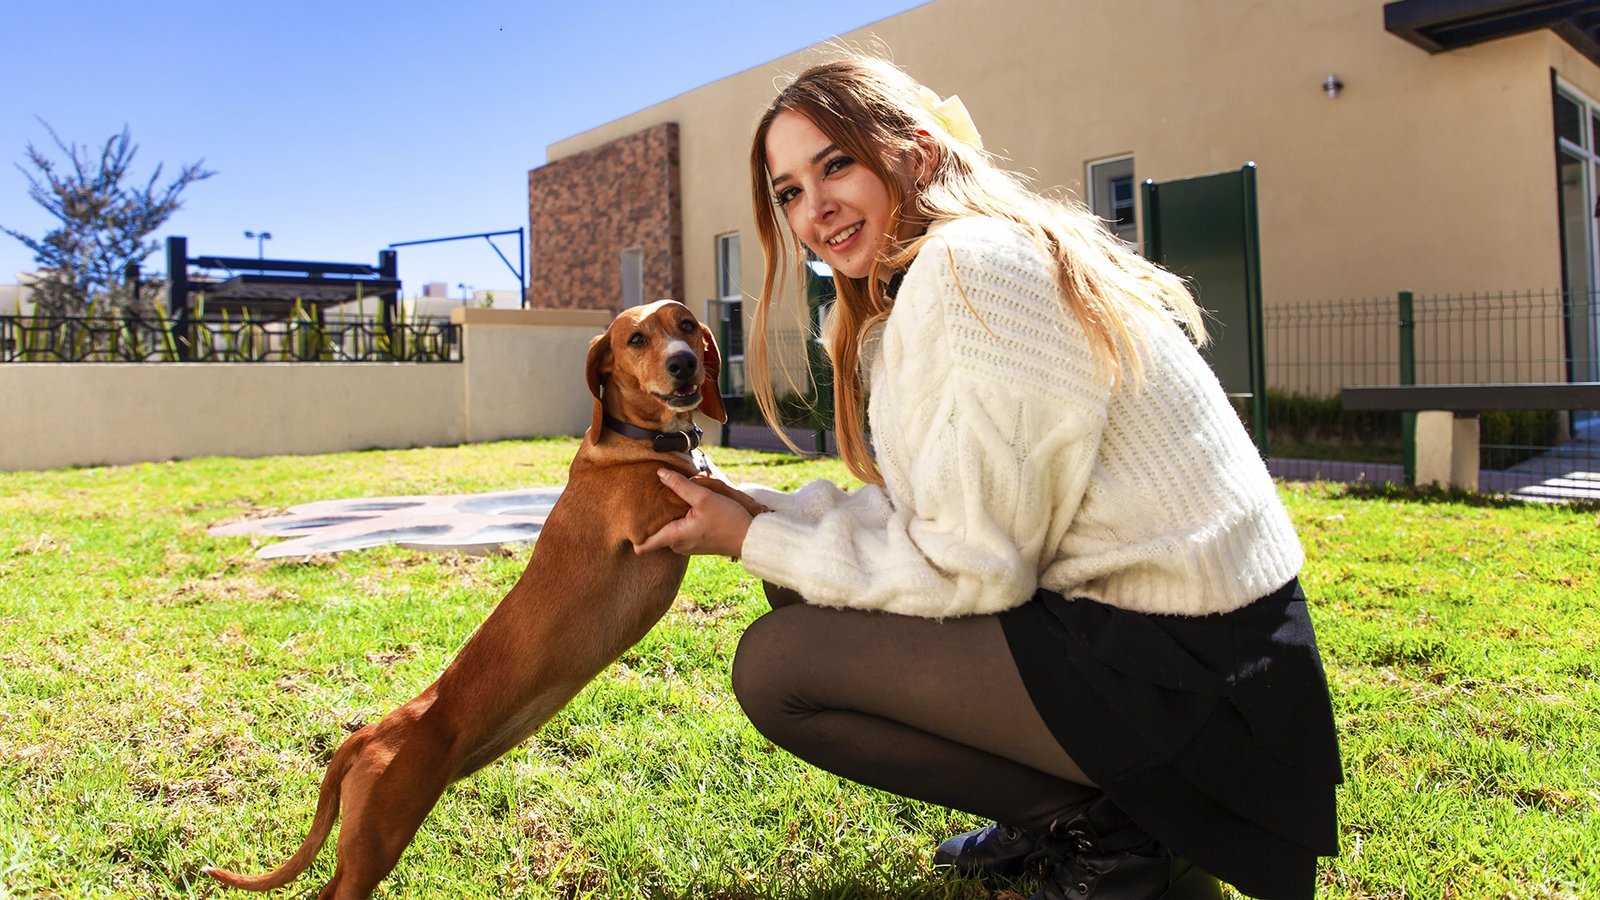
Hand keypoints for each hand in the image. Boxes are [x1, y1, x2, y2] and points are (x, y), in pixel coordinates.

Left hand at [633, 469, 755, 557]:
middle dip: (659, 514)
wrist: (751, 537)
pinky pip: (683, 529)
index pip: (643, 546)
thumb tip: (660, 473)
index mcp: (674, 536)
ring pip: (671, 528)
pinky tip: (694, 505)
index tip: (632, 518)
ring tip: (682, 497)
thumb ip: (680, 485)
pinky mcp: (697, 542)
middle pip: (656, 531)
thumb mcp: (704, 497)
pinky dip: (685, 517)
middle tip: (662, 495)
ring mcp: (687, 545)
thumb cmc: (728, 519)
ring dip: (674, 514)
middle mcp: (678, 545)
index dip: (634, 533)